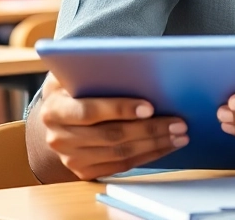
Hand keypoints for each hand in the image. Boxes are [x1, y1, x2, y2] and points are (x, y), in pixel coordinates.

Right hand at [37, 76, 187, 180]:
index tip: (150, 107)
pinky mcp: (84, 171)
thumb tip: (134, 62)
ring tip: (180, 134)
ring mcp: (70, 158)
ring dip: (155, 145)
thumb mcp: (75, 71)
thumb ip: (95, 68)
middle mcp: (58, 138)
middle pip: (111, 136)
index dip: (120, 109)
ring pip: (120, 154)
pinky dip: (148, 156)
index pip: (89, 111)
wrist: (58, 114)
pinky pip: (121, 166)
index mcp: (54, 109)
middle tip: (179, 122)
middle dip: (150, 129)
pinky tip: (166, 145)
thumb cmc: (73, 86)